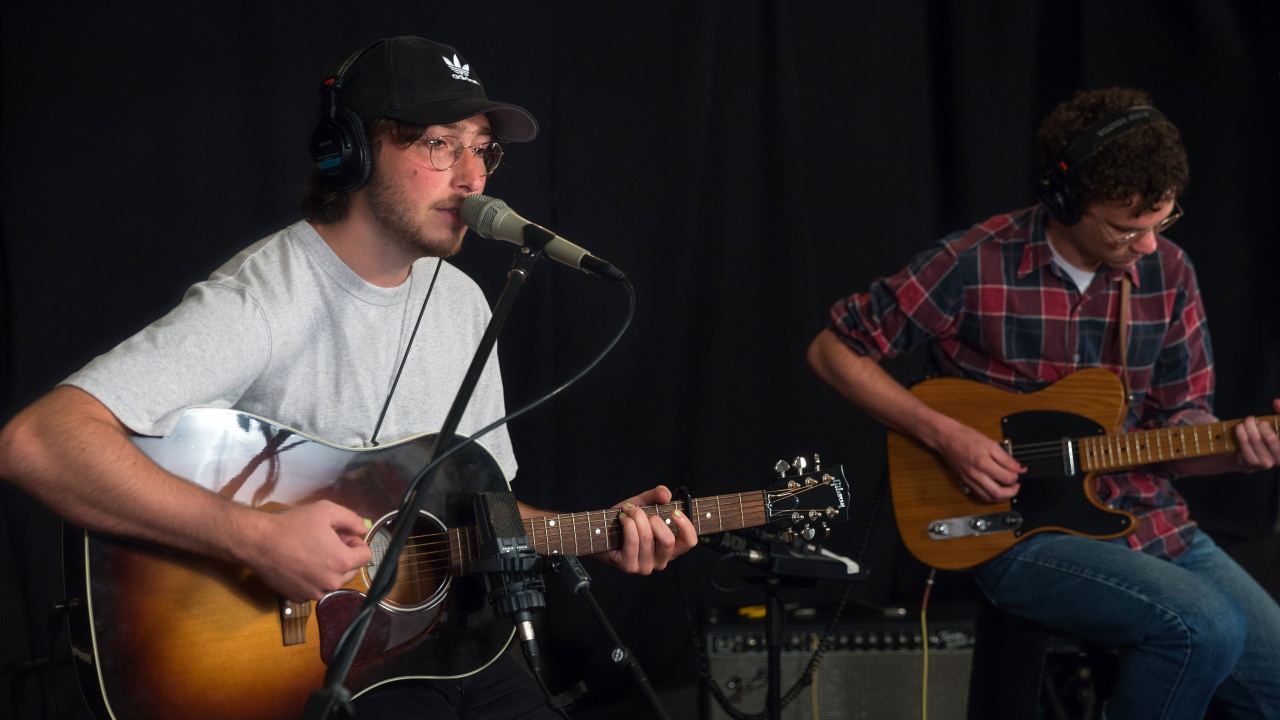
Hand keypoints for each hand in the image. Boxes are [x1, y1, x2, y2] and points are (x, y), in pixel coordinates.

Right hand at [243, 500, 372, 600]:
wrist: (258, 543)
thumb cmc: (293, 525)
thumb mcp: (326, 511)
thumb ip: (352, 520)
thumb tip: (364, 529)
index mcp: (342, 562)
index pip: (366, 556)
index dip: (356, 543)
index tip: (341, 536)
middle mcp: (332, 582)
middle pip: (351, 570)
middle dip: (343, 555)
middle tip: (325, 541)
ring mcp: (315, 593)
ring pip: (333, 580)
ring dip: (329, 568)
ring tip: (311, 552)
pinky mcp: (299, 598)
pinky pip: (316, 589)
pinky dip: (313, 579)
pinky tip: (299, 564)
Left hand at [597, 485, 697, 574]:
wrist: (601, 532)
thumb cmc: (625, 521)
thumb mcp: (644, 503)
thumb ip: (657, 495)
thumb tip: (665, 496)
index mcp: (670, 547)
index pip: (689, 542)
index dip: (685, 526)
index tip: (674, 512)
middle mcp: (661, 560)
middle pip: (668, 540)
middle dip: (653, 519)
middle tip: (640, 511)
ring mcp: (645, 566)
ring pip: (647, 538)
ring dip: (636, 518)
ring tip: (627, 511)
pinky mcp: (629, 566)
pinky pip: (633, 541)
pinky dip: (627, 524)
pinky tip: (622, 519)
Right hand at [934, 420, 1025, 502]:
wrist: (946, 438)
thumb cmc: (966, 437)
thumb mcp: (990, 444)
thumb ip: (1006, 458)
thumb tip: (1020, 468)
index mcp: (983, 463)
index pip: (1006, 478)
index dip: (1016, 476)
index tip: (1019, 470)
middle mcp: (976, 475)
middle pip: (998, 493)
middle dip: (1012, 491)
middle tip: (1016, 485)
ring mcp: (969, 480)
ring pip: (989, 498)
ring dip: (1002, 496)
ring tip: (1008, 488)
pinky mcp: (965, 482)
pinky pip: (980, 495)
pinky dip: (990, 496)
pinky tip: (995, 490)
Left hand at [1233, 399, 1279, 471]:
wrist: (1251, 455)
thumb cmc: (1267, 437)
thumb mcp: (1275, 426)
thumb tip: (1276, 402)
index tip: (1273, 416)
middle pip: (1270, 437)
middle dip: (1258, 424)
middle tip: (1251, 418)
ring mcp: (1267, 463)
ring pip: (1255, 439)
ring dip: (1247, 426)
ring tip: (1246, 421)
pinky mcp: (1252, 463)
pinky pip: (1244, 444)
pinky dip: (1240, 432)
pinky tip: (1240, 427)